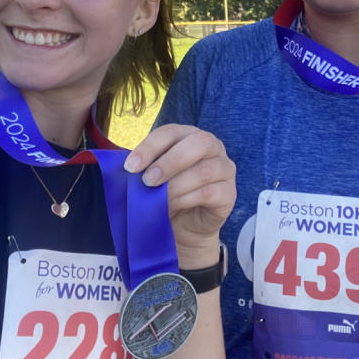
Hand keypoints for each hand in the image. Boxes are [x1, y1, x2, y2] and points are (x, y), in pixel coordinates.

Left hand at [125, 125, 236, 268]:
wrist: (182, 226)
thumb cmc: (167, 195)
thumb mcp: (154, 177)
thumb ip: (146, 167)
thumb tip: (128, 166)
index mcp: (190, 136)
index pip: (172, 132)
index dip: (150, 147)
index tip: (130, 167)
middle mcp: (212, 147)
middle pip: (198, 143)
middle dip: (169, 161)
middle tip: (147, 180)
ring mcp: (225, 169)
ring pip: (204, 170)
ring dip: (176, 184)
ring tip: (158, 198)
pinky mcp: (229, 194)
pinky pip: (209, 192)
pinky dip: (186, 199)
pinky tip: (172, 206)